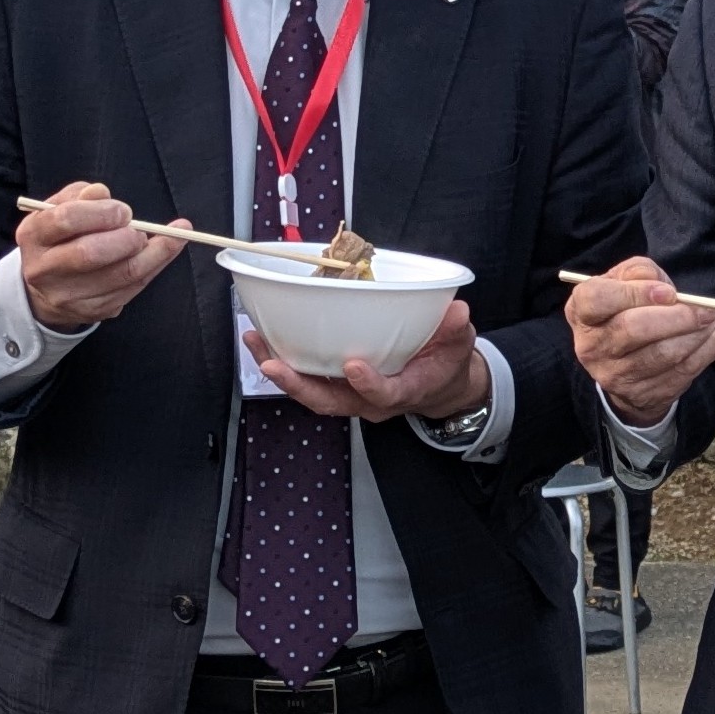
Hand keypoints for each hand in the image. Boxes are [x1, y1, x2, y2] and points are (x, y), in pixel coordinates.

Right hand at [16, 182, 184, 332]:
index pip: (66, 219)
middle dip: (125, 237)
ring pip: (121, 274)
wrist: (47, 287)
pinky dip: (156, 266)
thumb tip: (101, 193)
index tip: (124, 211)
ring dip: (153, 253)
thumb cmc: (60, 237)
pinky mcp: (92, 310)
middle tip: (138, 230)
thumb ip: (80, 196)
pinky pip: (133, 288)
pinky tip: (165, 251)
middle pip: (90, 253)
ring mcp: (66, 295)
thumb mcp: (60, 208)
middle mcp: (44, 269)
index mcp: (33, 235)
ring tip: (166, 238)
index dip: (102, 212)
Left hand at [254, 299, 491, 422]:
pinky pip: (307, 379)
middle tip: (273, 364)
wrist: (438, 387)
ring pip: (311, 392)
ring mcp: (350, 395)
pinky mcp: (337, 385)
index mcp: (403, 392)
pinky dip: (283, 362)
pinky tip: (263, 340)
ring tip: (255, 342)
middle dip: (298, 385)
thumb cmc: (445, 364)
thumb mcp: (459, 346)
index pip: (384, 395)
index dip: (369, 384)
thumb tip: (458, 312)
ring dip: (280, 372)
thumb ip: (456, 331)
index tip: (354, 365)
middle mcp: (369, 401)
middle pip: (330, 401)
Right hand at [569, 257, 714, 425]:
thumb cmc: (626, 310)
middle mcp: (591, 346)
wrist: (625, 363)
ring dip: (697, 334)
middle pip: (633, 329)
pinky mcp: (642, 393)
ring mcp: (614, 375)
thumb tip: (661, 285)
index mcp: (582, 311)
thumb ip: (640, 272)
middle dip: (677, 316)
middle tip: (705, 309)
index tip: (668, 292)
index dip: (635, 292)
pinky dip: (708, 350)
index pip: (598, 298)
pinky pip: (682, 372)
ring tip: (711, 319)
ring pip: (662, 354)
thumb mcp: (625, 283)